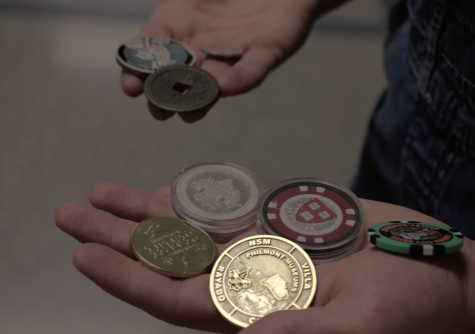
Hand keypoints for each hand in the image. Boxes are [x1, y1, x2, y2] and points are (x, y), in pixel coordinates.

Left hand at [55, 182, 474, 332]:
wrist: (436, 276)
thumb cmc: (414, 306)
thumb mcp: (364, 324)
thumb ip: (303, 328)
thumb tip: (250, 326)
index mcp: (259, 311)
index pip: (177, 297)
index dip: (129, 278)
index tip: (85, 255)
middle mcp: (249, 282)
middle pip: (168, 260)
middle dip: (117, 239)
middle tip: (71, 215)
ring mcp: (261, 251)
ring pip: (188, 230)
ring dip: (142, 214)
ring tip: (98, 196)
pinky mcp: (279, 226)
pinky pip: (222, 210)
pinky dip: (189, 200)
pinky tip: (158, 195)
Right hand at [122, 0, 335, 122]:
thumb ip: (172, 7)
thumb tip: (143, 27)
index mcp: (180, 24)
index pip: (153, 51)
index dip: (140, 70)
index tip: (130, 87)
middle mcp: (204, 45)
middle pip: (181, 77)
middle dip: (169, 97)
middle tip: (158, 111)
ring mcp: (234, 52)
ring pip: (214, 82)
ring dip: (201, 99)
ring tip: (188, 113)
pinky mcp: (267, 52)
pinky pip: (252, 69)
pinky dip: (238, 79)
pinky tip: (224, 88)